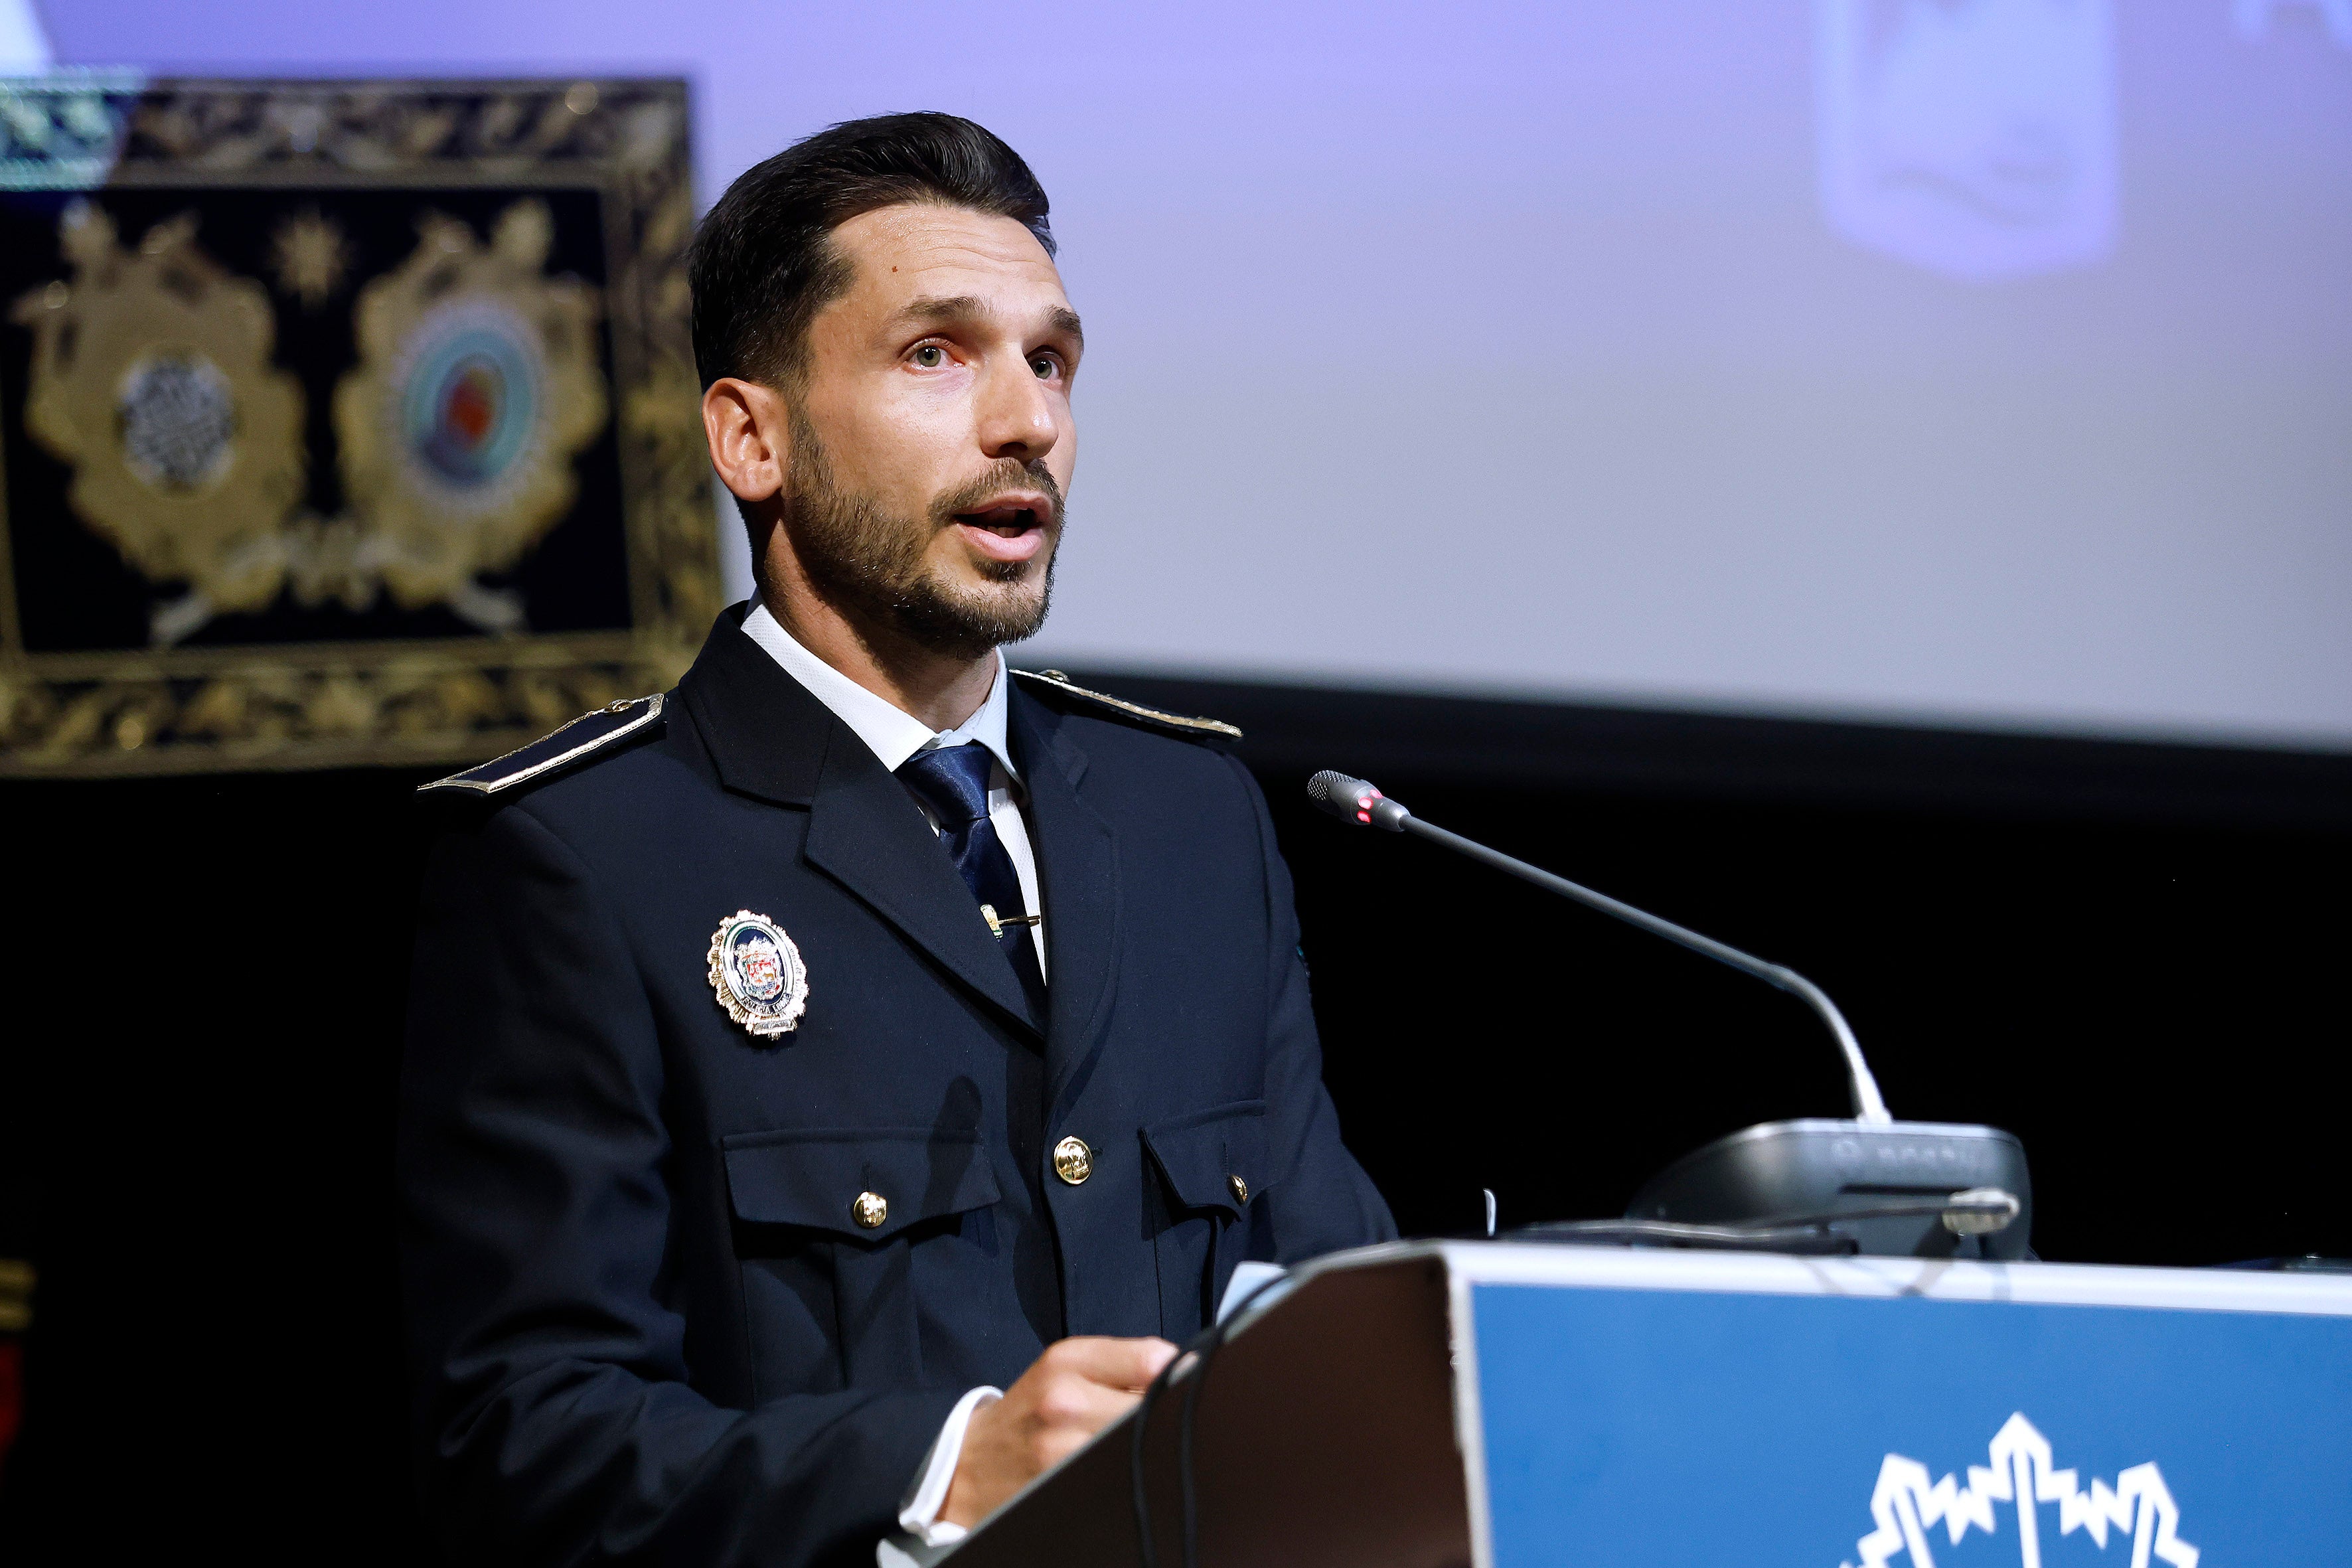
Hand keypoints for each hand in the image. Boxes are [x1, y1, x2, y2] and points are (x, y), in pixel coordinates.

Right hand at [940, 1335, 1177, 1527]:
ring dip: (1156, 1445)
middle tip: (1174, 1419)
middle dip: (1171, 1413)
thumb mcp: (1066, 1368)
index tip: (1185, 1384)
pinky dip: (1136, 1475)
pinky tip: (1129, 1471)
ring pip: (1144, 1445)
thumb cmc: (1031, 1411)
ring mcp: (1064, 1452)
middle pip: (1154, 1407)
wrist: (970, 1466)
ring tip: (1147, 1446)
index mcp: (1067, 1360)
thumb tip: (1189, 1371)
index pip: (1153, 1360)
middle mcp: (1064, 1402)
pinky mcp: (1066, 1492)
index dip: (1180, 1373)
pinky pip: (1125, 1480)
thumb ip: (1124, 1363)